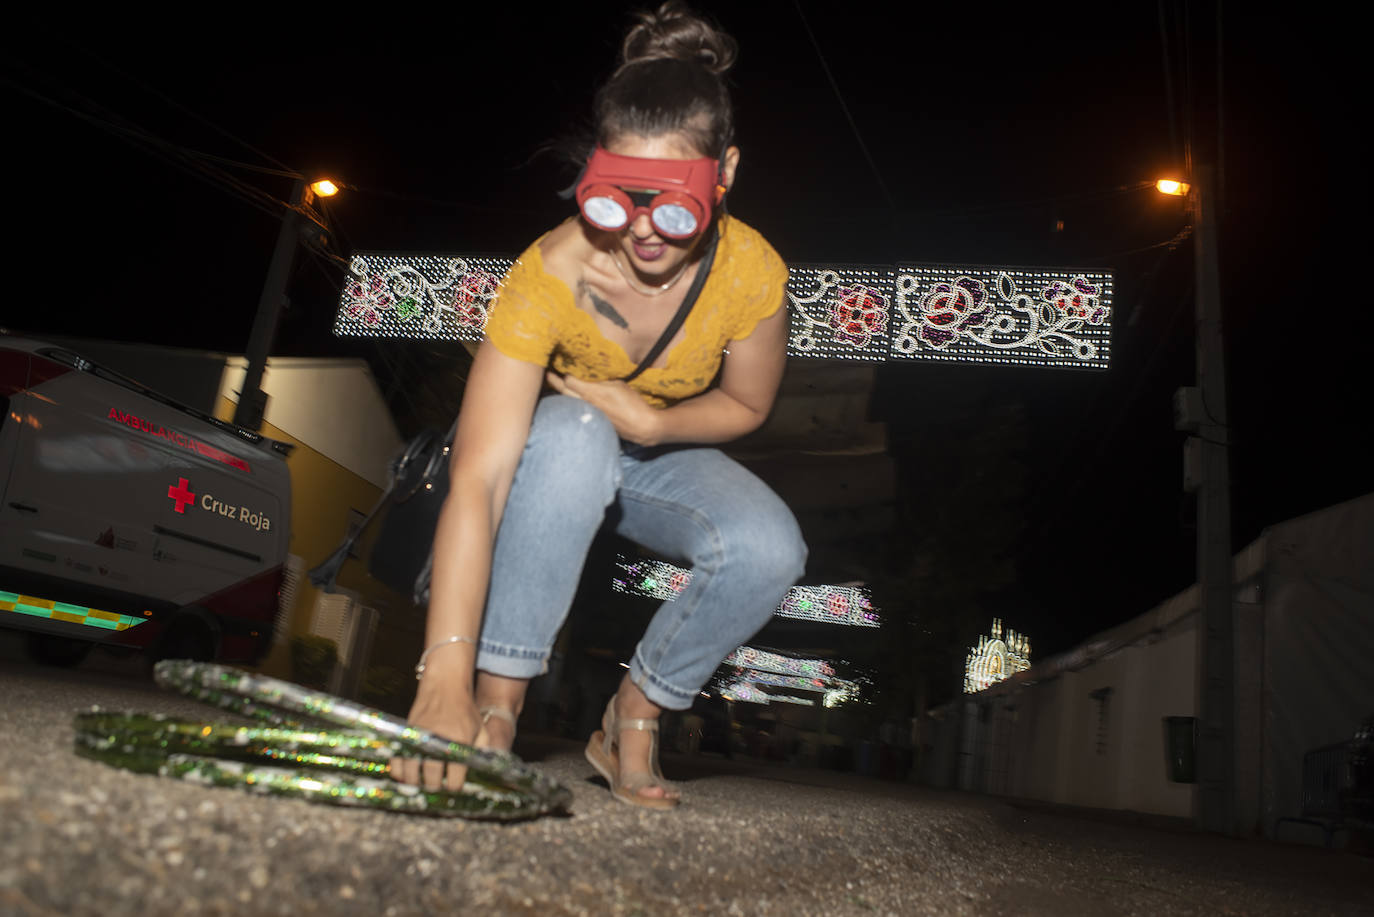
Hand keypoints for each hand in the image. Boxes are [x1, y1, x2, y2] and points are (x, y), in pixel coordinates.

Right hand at [390, 663, 484, 790]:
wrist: (445, 685)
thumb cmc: (466, 710)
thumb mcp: (481, 731)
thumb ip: (482, 754)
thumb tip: (481, 776)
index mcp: (460, 744)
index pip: (455, 781)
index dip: (455, 787)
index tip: (454, 786)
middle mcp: (439, 743)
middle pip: (432, 782)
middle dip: (436, 788)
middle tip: (438, 786)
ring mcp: (420, 739)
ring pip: (412, 776)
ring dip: (417, 784)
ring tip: (423, 782)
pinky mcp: (407, 734)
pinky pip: (397, 762)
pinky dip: (400, 772)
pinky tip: (407, 773)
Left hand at [545, 371, 662, 445]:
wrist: (641, 426)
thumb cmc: (632, 403)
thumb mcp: (618, 384)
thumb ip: (601, 380)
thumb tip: (593, 377)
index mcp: (591, 392)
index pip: (568, 380)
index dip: (563, 372)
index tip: (559, 364)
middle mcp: (585, 403)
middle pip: (563, 391)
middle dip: (553, 381)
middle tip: (547, 373)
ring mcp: (587, 413)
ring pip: (568, 401)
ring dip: (561, 393)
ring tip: (554, 384)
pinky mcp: (592, 420)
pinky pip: (575, 409)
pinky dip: (570, 402)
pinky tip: (569, 399)